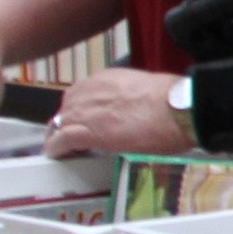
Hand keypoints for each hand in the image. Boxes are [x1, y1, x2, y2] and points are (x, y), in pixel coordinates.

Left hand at [43, 67, 194, 160]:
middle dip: (70, 122)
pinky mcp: (85, 133)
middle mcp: (89, 91)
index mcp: (105, 79)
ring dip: (62, 135)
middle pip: (67, 109)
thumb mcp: (148, 87)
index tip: (90, 118)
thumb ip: (133, 96)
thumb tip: (139, 107)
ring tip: (66, 147)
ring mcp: (84, 112)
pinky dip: (56, 148)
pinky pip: (60, 141)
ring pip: (59, 124)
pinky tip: (58, 154)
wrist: (176, 110)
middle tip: (78, 135)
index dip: (84, 108)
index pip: (82, 93)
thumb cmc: (174, 99)